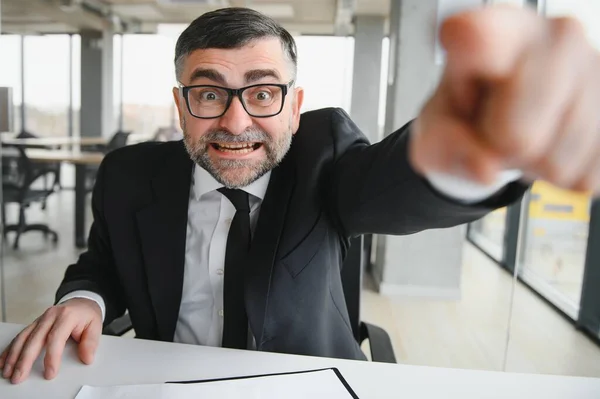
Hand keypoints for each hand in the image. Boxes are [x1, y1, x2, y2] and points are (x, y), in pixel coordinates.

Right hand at [0, 298, 101, 383]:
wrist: (81, 302)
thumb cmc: (87, 315)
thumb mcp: (96, 326)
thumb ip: (91, 343)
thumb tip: (86, 358)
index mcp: (67, 315)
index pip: (56, 338)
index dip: (51, 357)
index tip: (50, 372)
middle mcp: (51, 316)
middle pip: (34, 339)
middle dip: (25, 360)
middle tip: (19, 376)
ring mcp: (41, 319)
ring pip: (23, 338)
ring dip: (14, 356)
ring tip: (8, 372)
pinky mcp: (35, 324)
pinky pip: (20, 336)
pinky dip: (11, 349)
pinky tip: (4, 360)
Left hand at [410, 6, 599, 194]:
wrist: (509, 115)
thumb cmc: (469, 111)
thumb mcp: (436, 128)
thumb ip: (444, 144)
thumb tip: (486, 167)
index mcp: (497, 30)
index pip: (479, 35)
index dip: (469, 45)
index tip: (460, 36)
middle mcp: (557, 36)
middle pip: (518, 135)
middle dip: (499, 149)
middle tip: (494, 128)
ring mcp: (599, 69)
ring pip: (556, 162)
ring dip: (533, 162)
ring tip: (525, 131)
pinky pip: (585, 175)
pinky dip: (561, 174)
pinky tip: (552, 142)